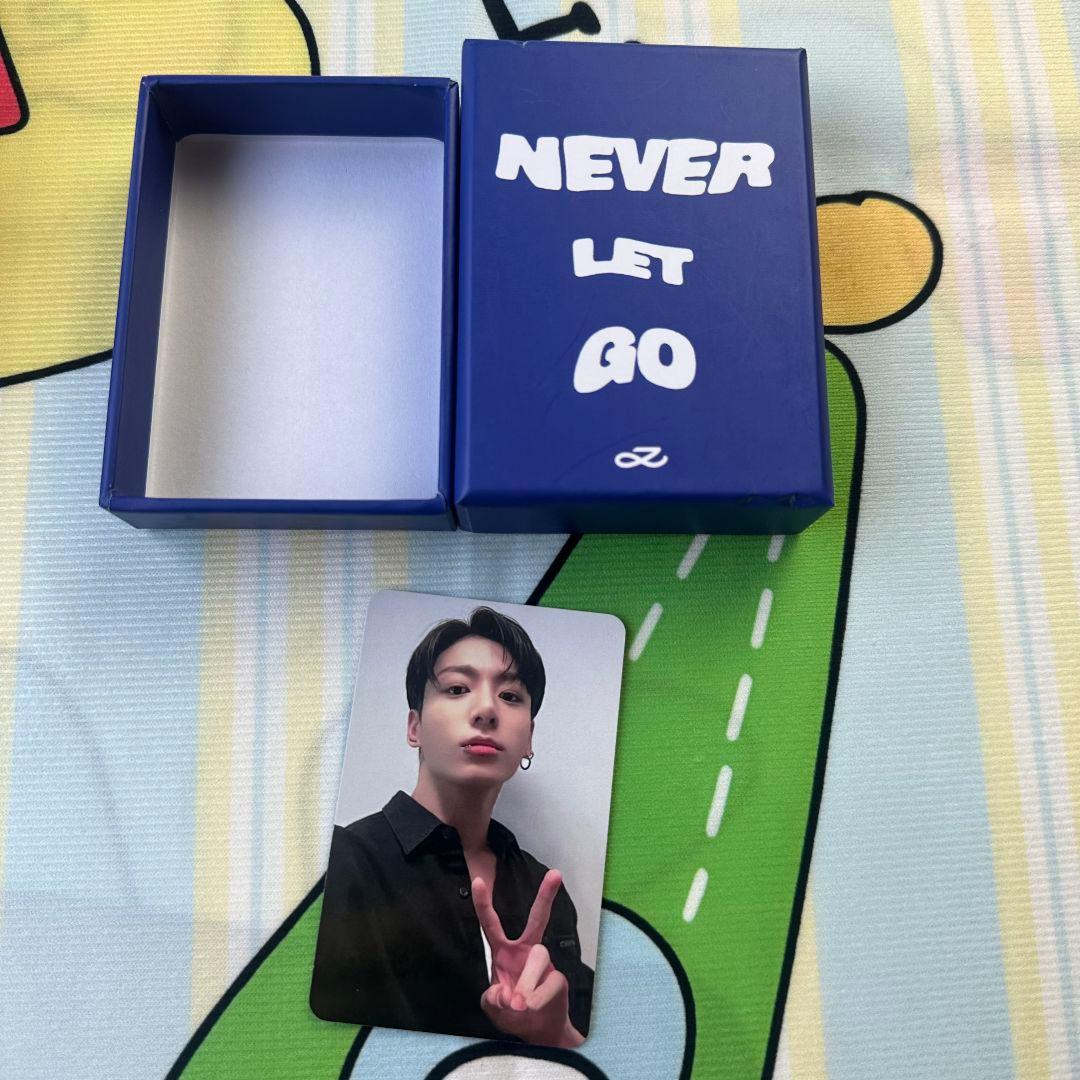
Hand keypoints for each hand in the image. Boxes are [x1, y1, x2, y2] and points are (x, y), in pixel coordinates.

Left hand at [471, 869, 584, 1047]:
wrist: (539, 1032)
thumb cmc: (512, 1014)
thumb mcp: (493, 1009)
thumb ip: (493, 999)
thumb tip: (507, 995)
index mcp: (503, 953)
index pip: (491, 925)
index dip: (484, 904)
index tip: (478, 881)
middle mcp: (525, 952)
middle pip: (537, 920)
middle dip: (546, 896)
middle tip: (556, 873)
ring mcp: (544, 964)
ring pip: (538, 958)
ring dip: (527, 984)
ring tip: (520, 1005)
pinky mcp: (558, 979)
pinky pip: (548, 984)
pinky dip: (536, 1000)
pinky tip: (531, 1008)